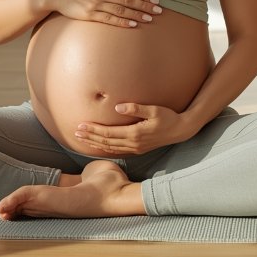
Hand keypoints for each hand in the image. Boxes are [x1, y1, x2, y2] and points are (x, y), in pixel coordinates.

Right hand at [42, 0, 162, 27]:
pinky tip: (132, 24)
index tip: (155, 0)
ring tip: (149, 19)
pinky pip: (109, 19)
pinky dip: (122, 22)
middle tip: (158, 11)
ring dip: (136, 14)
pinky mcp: (89, 15)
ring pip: (121, 10)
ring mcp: (96, 4)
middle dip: (144, 6)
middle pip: (128, 0)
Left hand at [74, 103, 196, 154]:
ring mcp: (135, 148)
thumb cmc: (168, 117)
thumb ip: (136, 108)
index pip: (108, 133)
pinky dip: (105, 148)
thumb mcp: (154, 110)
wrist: (181, 131)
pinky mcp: (138, 149)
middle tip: (75, 132)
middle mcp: (133, 143)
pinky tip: (98, 145)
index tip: (81, 125)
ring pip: (110, 148)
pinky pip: (117, 150)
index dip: (93, 130)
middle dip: (89, 137)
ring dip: (94, 143)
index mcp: (135, 134)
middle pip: (105, 142)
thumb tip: (118, 106)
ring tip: (82, 139)